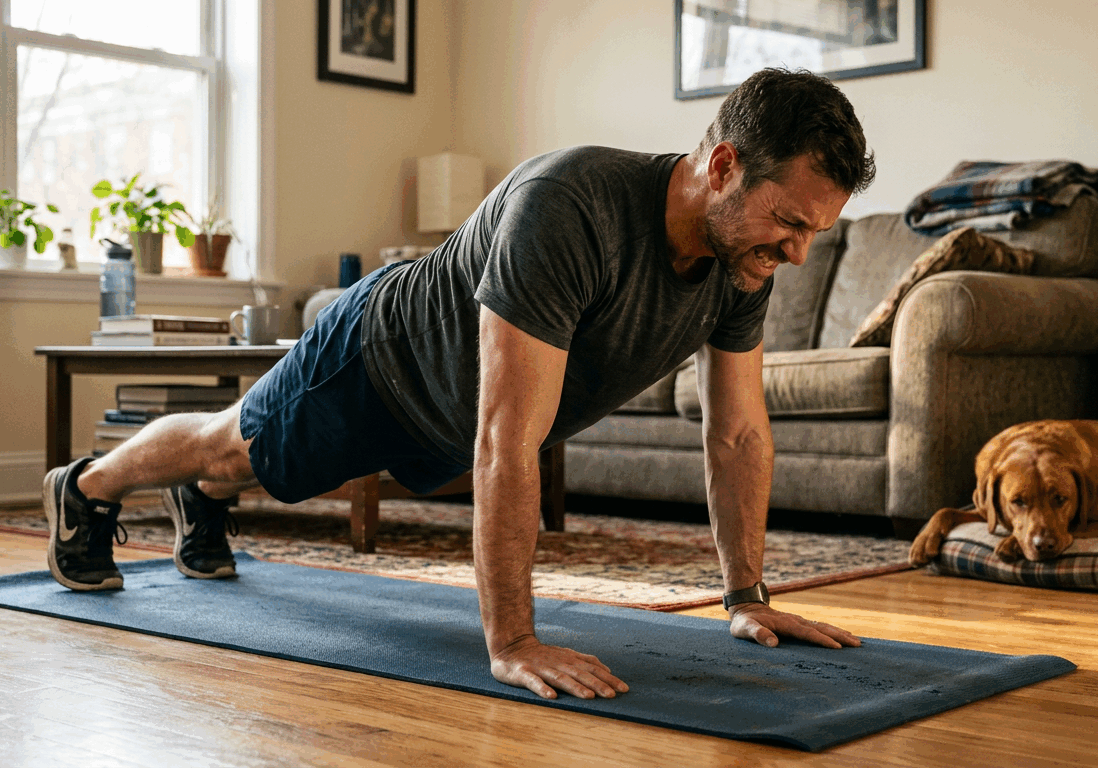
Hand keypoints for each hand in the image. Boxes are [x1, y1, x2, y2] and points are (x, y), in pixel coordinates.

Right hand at [490, 635, 629, 699]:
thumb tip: (607, 669)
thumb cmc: (541, 655)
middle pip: (580, 674)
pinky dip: (542, 688)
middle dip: (597, 684)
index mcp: (568, 659)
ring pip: (560, 678)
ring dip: (575, 687)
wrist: (510, 647)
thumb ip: (585, 661)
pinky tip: (551, 696)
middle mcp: (557, 662)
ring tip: (588, 696)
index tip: (624, 689)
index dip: (608, 678)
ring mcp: (540, 668)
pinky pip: (533, 682)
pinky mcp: (523, 673)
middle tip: (612, 695)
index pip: (592, 668)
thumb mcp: (565, 655)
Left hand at [728, 603, 860, 648]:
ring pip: (824, 626)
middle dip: (839, 636)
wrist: (746, 607)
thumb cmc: (744, 622)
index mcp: (786, 624)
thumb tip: (773, 643)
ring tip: (857, 642)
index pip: (807, 633)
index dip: (822, 640)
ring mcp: (799, 621)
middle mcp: (796, 621)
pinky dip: (834, 632)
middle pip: (821, 628)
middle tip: (857, 644)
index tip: (837, 647)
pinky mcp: (800, 624)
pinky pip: (820, 627)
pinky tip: (843, 636)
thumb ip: (757, 634)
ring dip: (840, 633)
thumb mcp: (745, 628)